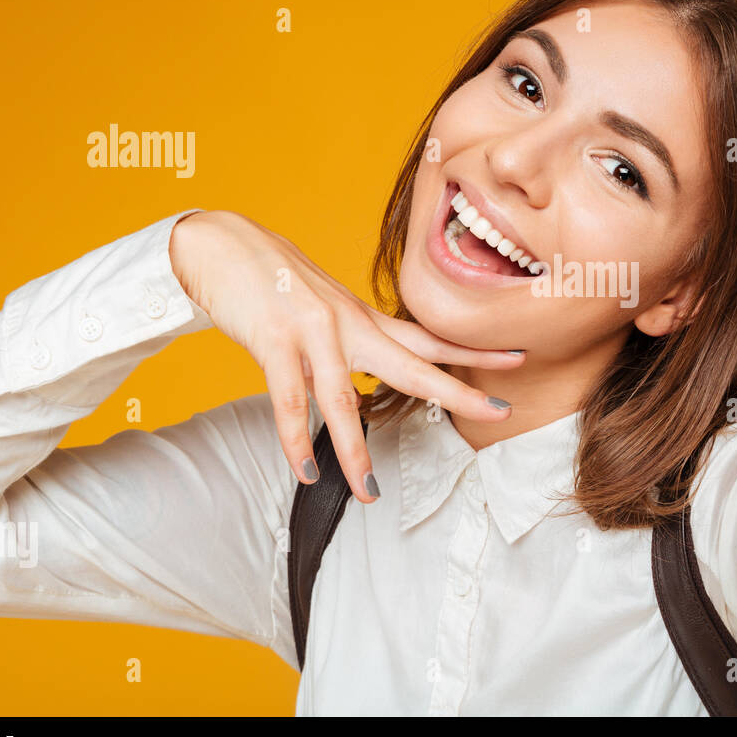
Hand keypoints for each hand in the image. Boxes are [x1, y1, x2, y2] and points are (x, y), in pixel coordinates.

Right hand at [168, 210, 521, 501]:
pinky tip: (306, 472)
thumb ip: (348, 344)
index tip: (517, 357)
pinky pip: (288, 400)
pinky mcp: (273, 340)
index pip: (429, 338)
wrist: (220, 244)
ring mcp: (312, 332)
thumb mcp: (323, 310)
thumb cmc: (271, 281)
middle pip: (413, 364)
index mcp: (362, 318)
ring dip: (356, 450)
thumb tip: (364, 381)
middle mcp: (348, 324)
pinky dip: (296, 440)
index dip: (473, 351)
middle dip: (458, 390)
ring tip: (370, 492)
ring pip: (342, 401)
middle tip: (501, 412)